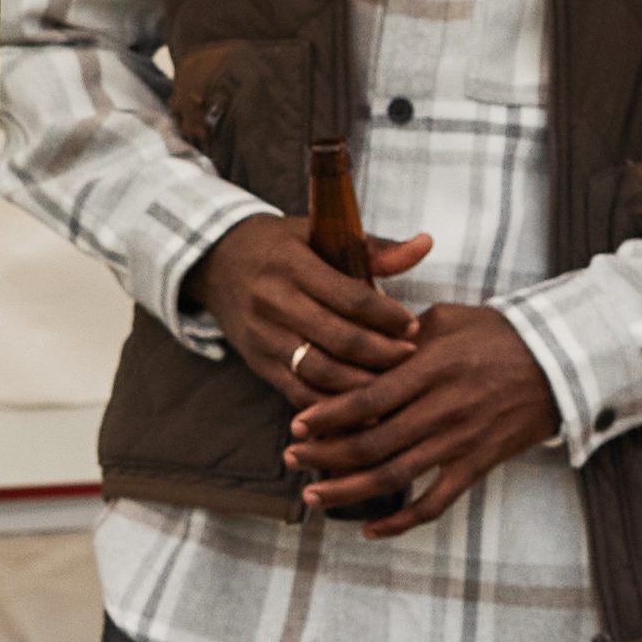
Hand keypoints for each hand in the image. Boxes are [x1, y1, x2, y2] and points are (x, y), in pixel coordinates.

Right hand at [190, 212, 426, 406]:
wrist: (216, 262)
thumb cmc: (278, 246)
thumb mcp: (318, 233)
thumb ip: (373, 247)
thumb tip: (425, 245)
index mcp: (293, 265)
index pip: (349, 297)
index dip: (386, 316)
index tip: (413, 325)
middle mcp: (274, 302)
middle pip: (339, 339)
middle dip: (381, 354)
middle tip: (411, 357)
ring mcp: (264, 337)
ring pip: (319, 371)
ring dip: (360, 384)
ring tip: (391, 384)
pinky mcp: (258, 363)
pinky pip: (298, 392)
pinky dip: (331, 406)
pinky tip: (360, 408)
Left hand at [286, 303, 557, 532]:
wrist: (559, 363)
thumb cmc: (499, 335)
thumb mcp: (448, 318)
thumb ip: (400, 331)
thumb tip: (357, 341)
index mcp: (432, 367)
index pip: (370, 397)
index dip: (329, 415)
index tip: (297, 425)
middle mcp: (442, 408)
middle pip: (372, 442)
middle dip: (325, 455)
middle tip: (291, 459)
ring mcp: (460, 441)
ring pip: (394, 476)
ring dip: (348, 490)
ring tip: (312, 496)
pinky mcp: (476, 465)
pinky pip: (434, 503)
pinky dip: (401, 522)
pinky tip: (371, 529)